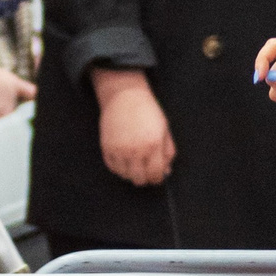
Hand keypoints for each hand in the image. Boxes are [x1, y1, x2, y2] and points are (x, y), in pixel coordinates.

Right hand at [93, 68, 174, 185]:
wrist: (125, 96)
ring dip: (131, 174)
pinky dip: (119, 168)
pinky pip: (112, 167)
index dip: (157, 179)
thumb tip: (166, 172)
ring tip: (135, 165)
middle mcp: (136, 149)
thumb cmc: (148, 112)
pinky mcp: (107, 147)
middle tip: (146, 173)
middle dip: (145, 179)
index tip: (157, 176)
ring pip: (125, 175)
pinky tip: (124, 161)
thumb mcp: (164, 130)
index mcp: (153, 144)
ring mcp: (119, 149)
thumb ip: (168, 152)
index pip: (156, 174)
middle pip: (139, 179)